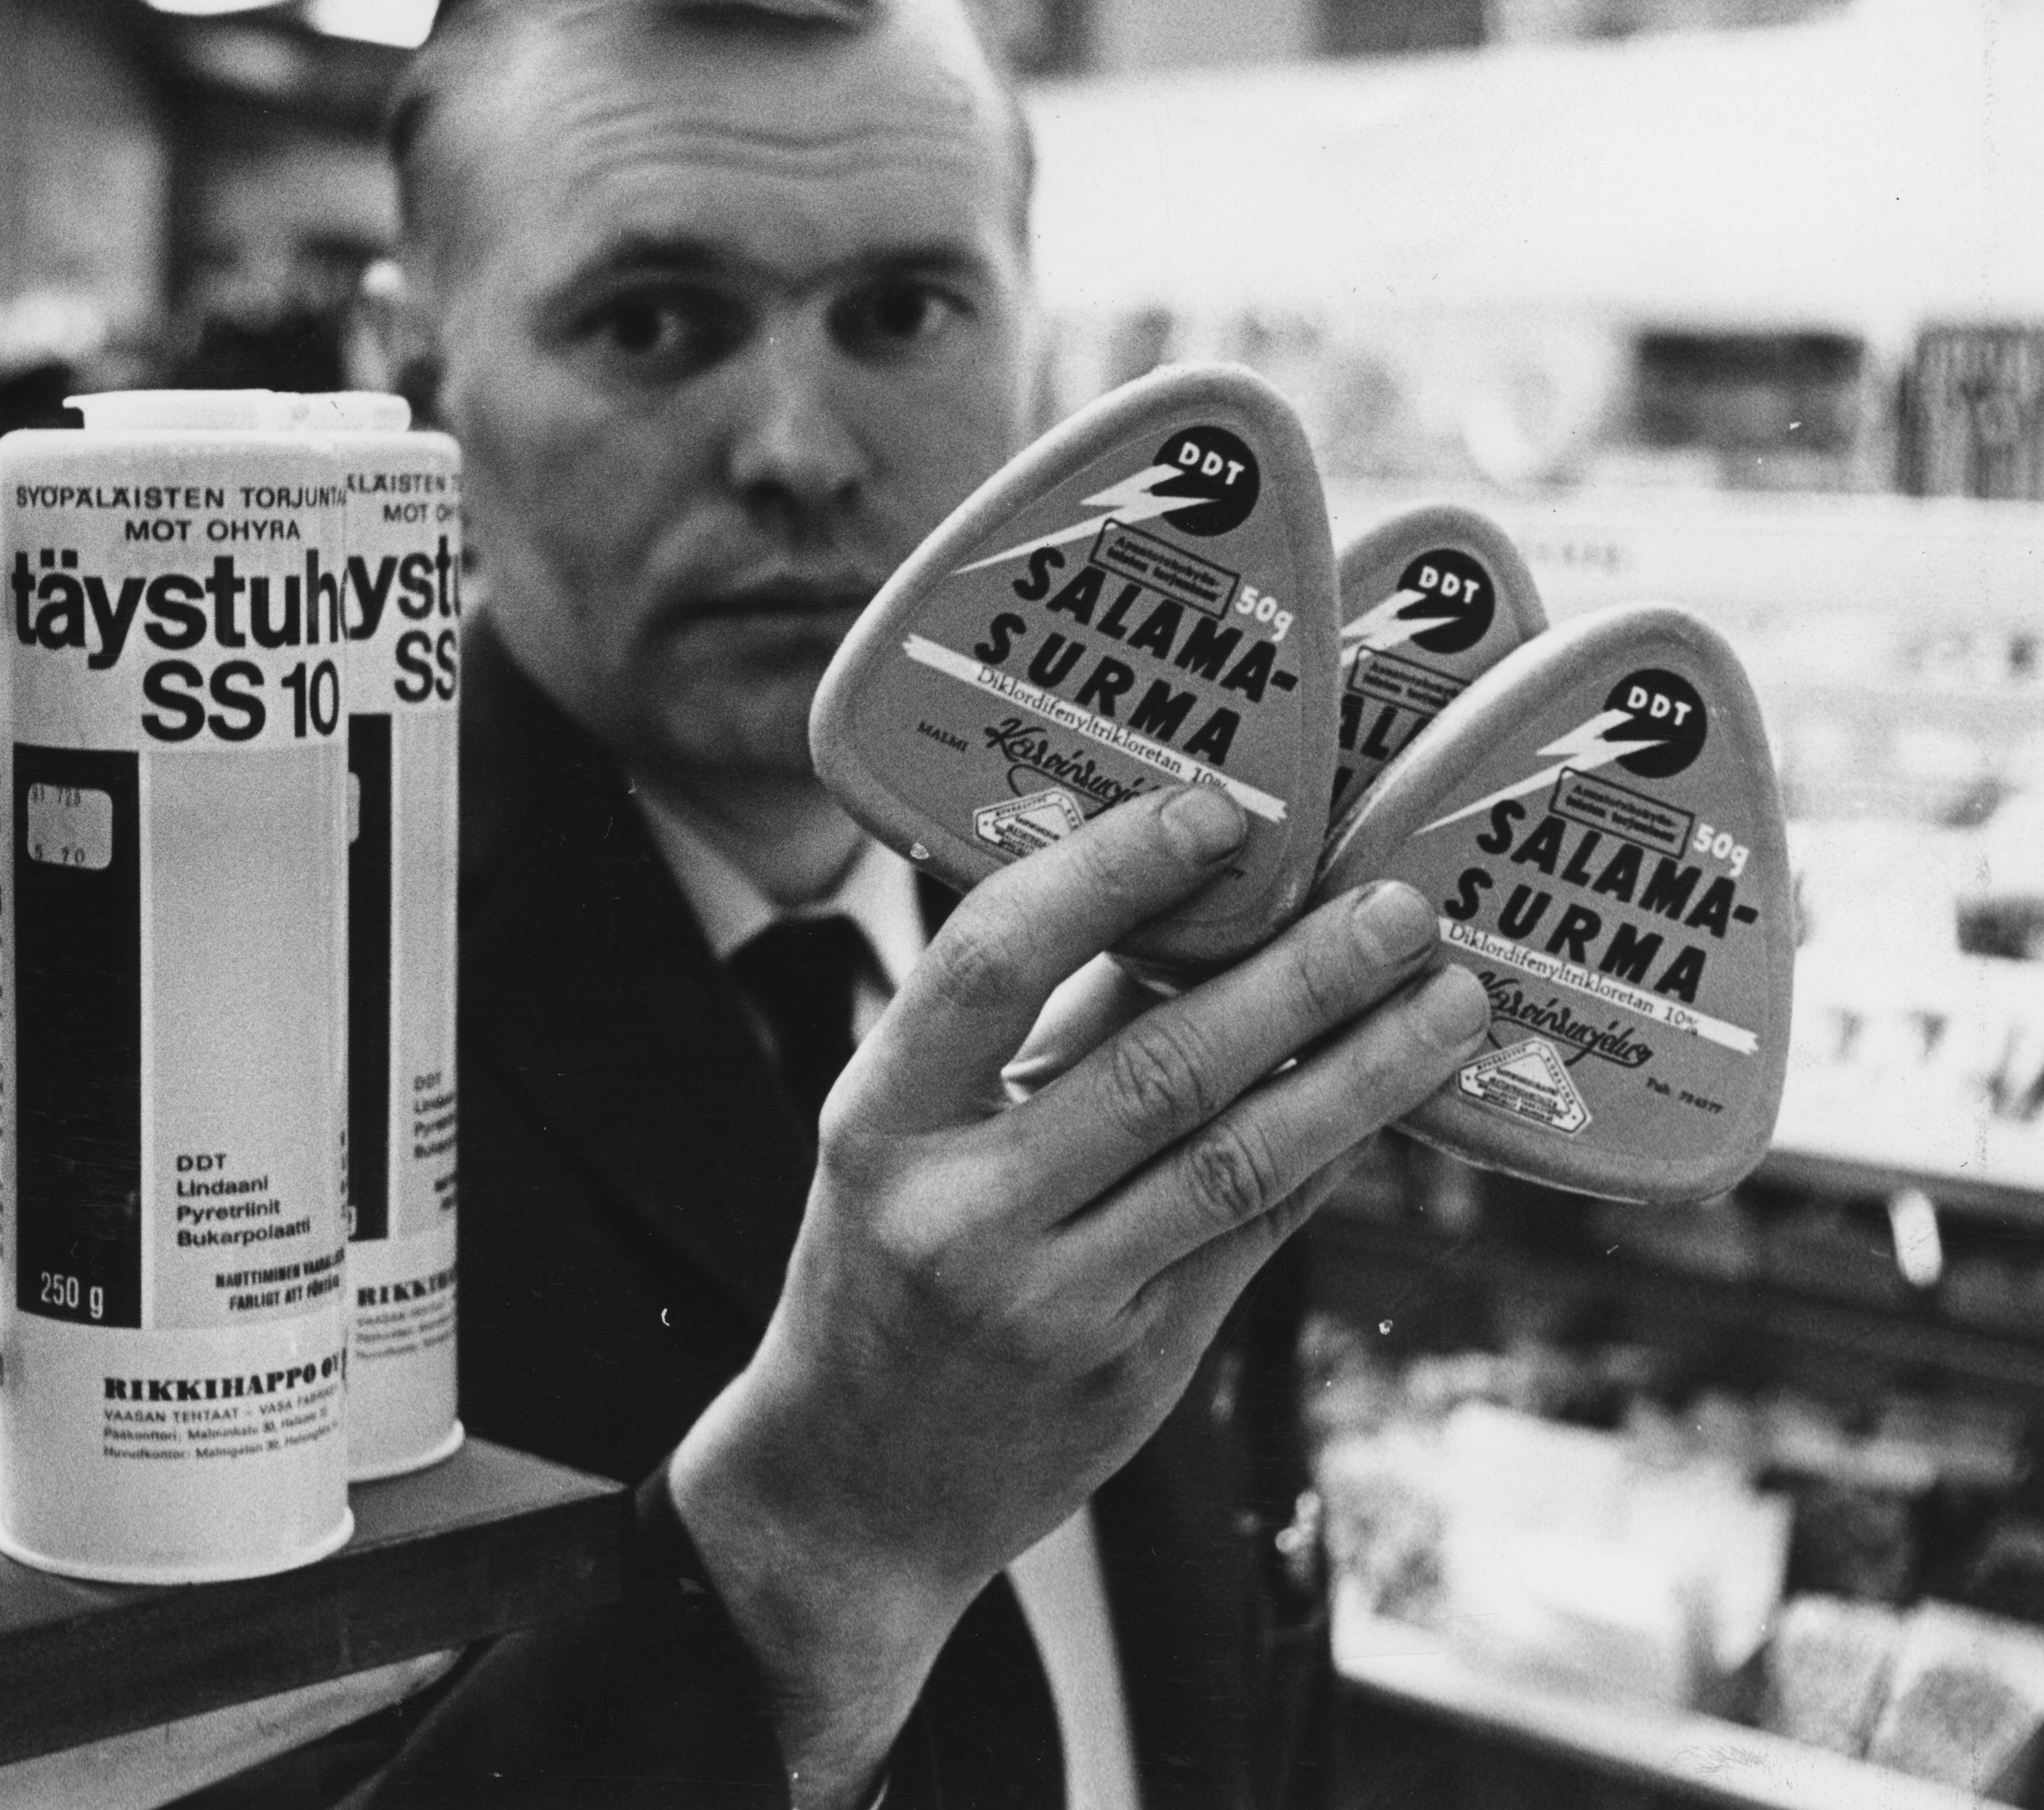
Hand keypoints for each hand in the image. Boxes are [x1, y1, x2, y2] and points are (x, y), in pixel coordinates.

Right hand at [668, 783, 1490, 1808]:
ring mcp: (1047, 1301)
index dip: (1109, 872)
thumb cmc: (883, 1272)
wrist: (849, 1490)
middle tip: (1396, 905)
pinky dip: (1328, 1156)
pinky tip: (1390, 1099)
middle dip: (1296, 974)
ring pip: (1235, 1159)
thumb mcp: (909, 1142)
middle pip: (1154, 1063)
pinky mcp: (1129, 1370)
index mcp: (877, 1121)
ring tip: (1449, 998)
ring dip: (1359, 1072)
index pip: (989, 960)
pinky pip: (1253, 1238)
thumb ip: (1034, 1029)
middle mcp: (957, 1211)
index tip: (1215, 809)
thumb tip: (1180, 899)